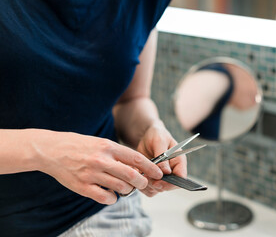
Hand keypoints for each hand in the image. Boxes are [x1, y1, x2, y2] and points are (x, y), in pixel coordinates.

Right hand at [34, 130, 162, 204]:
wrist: (51, 150)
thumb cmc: (78, 145)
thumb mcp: (100, 143)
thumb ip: (117, 154)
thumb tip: (137, 166)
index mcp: (108, 146)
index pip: (136, 157)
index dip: (150, 167)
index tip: (158, 172)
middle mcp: (101, 160)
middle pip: (131, 175)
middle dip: (142, 182)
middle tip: (144, 184)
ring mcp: (91, 174)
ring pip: (120, 188)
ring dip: (127, 190)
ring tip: (125, 188)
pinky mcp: (82, 187)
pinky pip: (105, 197)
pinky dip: (112, 198)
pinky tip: (110, 194)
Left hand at [136, 123, 186, 196]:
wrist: (147, 136)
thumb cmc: (156, 135)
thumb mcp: (159, 141)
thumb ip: (163, 156)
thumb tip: (166, 172)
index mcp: (179, 162)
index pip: (181, 178)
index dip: (171, 183)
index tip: (157, 182)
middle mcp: (173, 171)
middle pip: (169, 187)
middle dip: (156, 185)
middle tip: (145, 177)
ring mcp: (163, 176)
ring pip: (158, 190)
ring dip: (148, 186)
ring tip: (140, 174)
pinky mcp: (153, 178)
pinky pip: (148, 189)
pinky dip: (141, 185)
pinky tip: (136, 175)